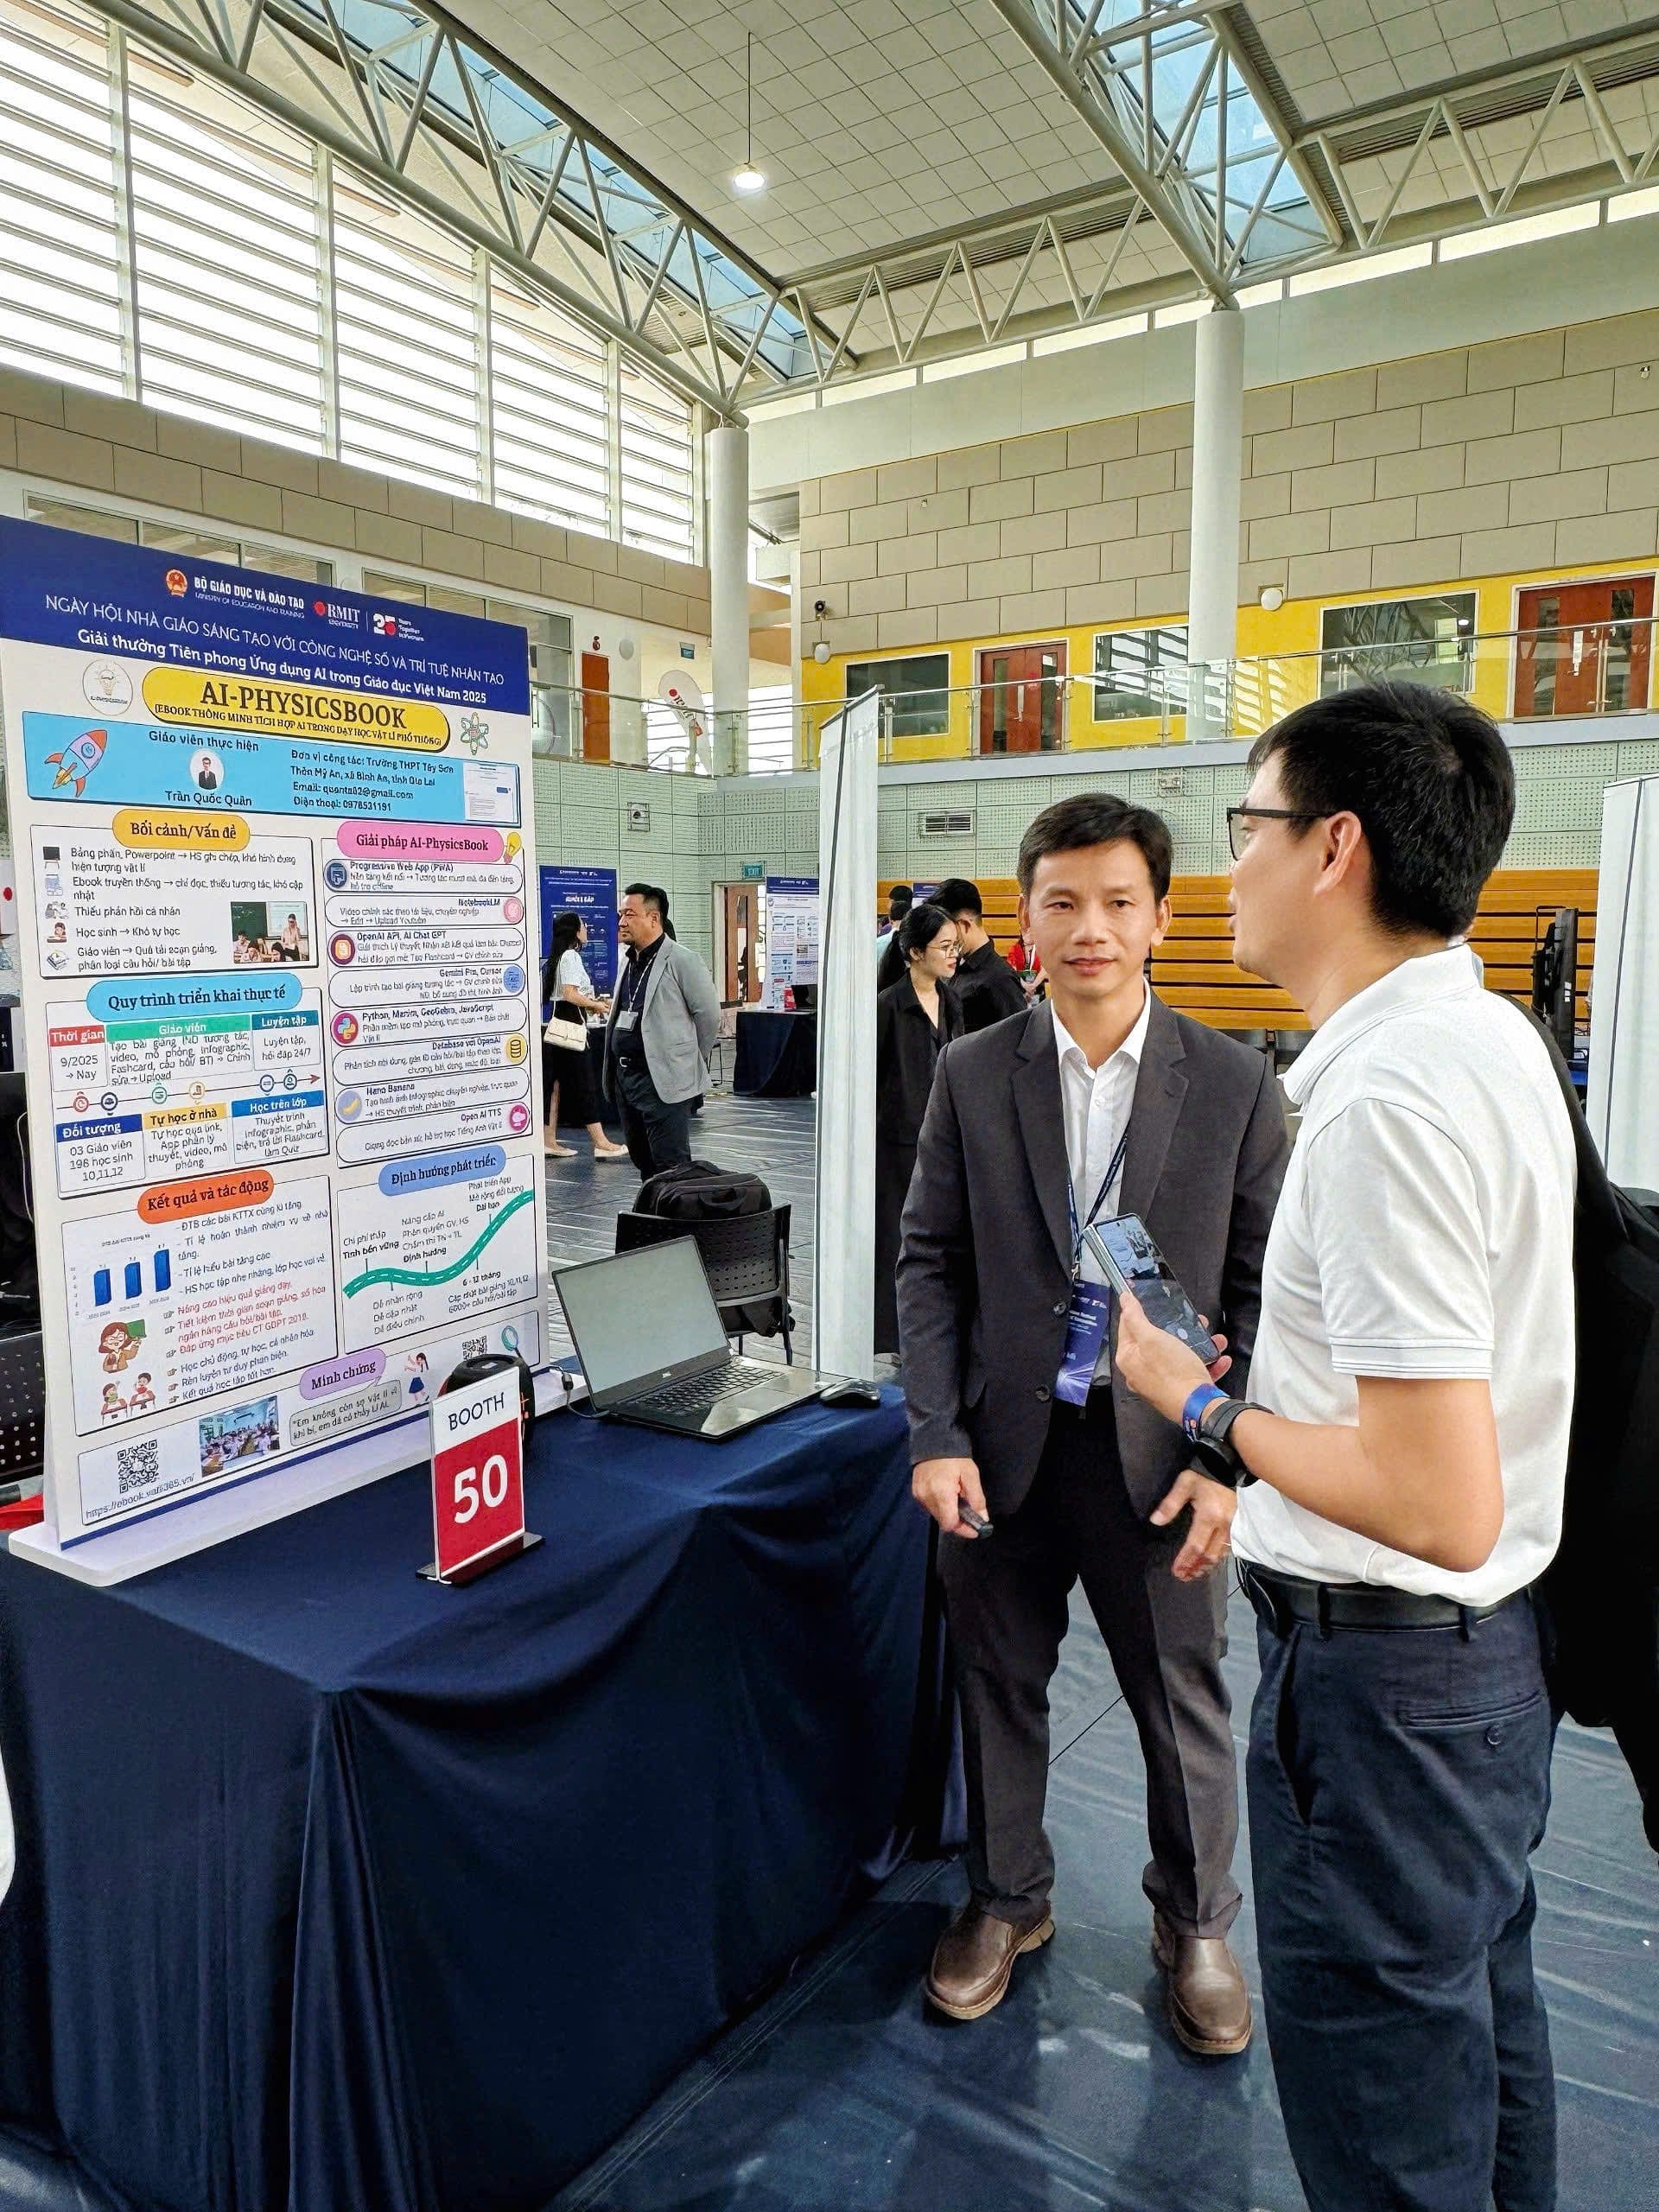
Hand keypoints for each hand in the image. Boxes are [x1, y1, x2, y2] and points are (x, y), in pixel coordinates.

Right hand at [912, 1455, 988, 1538]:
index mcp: (941, 1494)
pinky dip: (940, 1506)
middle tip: (970, 1514)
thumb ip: (977, 1499)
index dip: (963, 1530)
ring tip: (958, 1500)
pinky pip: (929, 1507)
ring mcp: (919, 1495)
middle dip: (958, 1521)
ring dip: (949, 1513)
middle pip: (943, 1521)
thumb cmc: (955, 1457)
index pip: (950, 1524)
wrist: (933, 1439)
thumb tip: (983, 1519)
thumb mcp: (971, 1475)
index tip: (976, 1530)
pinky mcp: (915, 1492)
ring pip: (936, 1515)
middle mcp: (927, 1498)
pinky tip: (946, 1495)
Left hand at [1113, 1294, 1230, 1424]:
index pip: (1127, 1327)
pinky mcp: (1179, 1390)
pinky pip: (1192, 1372)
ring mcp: (1160, 1383)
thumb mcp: (1152, 1338)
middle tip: (1193, 1320)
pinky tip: (1221, 1359)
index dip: (1137, 1311)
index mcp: (1129, 1358)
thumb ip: (1135, 1317)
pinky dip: (1207, 1364)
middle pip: (1156, 1341)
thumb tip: (1123, 1299)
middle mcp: (1141, 1372)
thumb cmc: (1172, 1371)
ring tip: (1215, 1339)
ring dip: (1199, 1345)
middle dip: (1178, 1328)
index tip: (1149, 1299)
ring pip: (1179, 1356)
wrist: (1198, 1406)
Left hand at [1151, 1469, 1236, 1582]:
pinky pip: (1227, 1548)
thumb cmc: (1204, 1475)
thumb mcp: (1184, 1483)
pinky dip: (1217, 1559)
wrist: (1228, 1467)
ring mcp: (1232, 1527)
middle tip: (1183, 1577)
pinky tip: (1209, 1563)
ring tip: (1193, 1574)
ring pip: (1220, 1554)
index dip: (1185, 1560)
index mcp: (1209, 1516)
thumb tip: (1155, 1521)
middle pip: (1209, 1554)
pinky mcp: (1237, 1526)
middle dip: (1195, 1567)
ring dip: (1206, 1566)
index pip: (1196, 1545)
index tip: (1176, 1571)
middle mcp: (1223, 1525)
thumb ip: (1170, 1503)